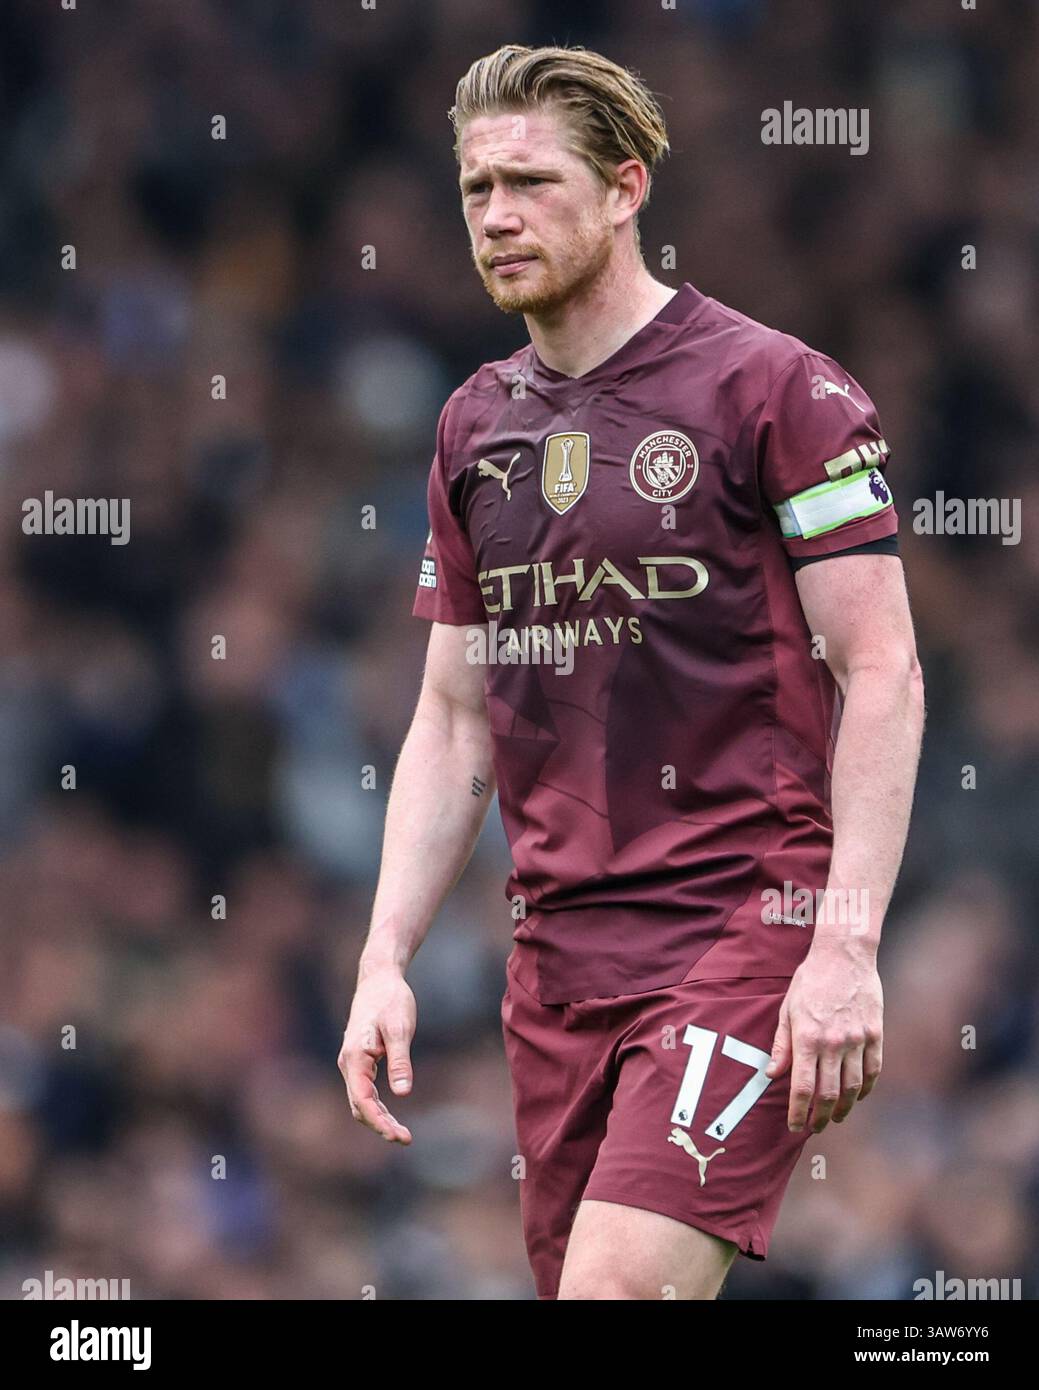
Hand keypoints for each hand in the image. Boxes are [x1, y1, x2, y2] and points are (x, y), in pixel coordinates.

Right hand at [339, 966, 415, 1143]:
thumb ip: (400, 1061)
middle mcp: (348, 1063)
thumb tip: (402, 1094)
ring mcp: (352, 1063)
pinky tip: (391, 1115)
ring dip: (378, 1119)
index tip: (397, 1135)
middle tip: (406, 1139)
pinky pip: (364, 1092)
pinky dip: (377, 1107)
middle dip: (380, 1126)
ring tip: (402, 1133)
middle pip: (359, 1106)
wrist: (379, 979)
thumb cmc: (390, 1000)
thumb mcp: (400, 1028)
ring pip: (361, 1101)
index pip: (362, 1100)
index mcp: (355, 1057)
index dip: (378, 1121)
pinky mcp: (360, 1061)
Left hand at [765, 946, 882, 1132]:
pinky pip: (873, 1070)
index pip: (802, 1087)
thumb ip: (782, 1044)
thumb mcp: (787, 1008)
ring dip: (844, 1108)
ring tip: (836, 1117)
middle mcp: (833, 1043)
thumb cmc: (810, 980)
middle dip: (821, 1117)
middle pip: (828, 1094)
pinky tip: (858, 1096)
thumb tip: (772, 1075)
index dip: (798, 1112)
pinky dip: (866, 1088)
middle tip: (815, 1128)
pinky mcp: (875, 1034)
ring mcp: (857, 1040)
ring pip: (853, 1087)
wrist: (844, 955)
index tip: (794, 1126)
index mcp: (807, 1037)